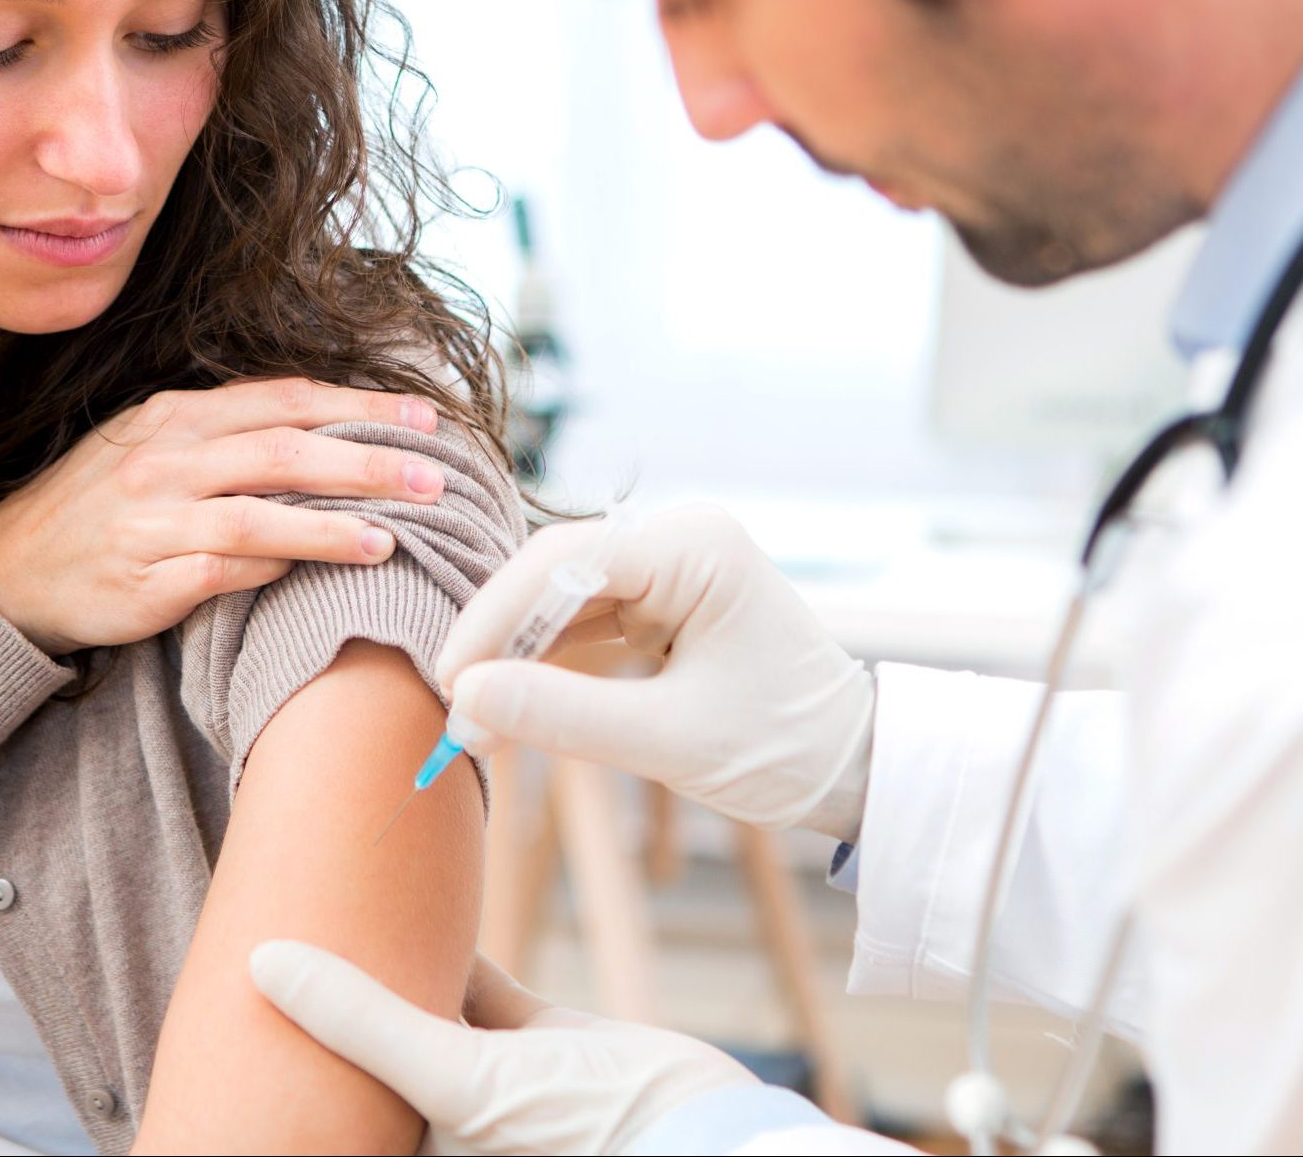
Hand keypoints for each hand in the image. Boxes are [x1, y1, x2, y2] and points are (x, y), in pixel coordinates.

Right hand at [0, 379, 443, 654]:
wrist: (9, 570)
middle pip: (285, 450)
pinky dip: (272, 571)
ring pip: (258, 512)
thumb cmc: (103, 505)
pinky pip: (221, 571)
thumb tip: (329, 434)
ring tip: (391, 537)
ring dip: (331, 525)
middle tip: (434, 477)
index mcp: (179, 416)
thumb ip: (233, 436)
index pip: (286, 399)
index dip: (360, 406)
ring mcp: (154, 517)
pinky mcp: (145, 578)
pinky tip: (317, 577)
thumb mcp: (158, 446)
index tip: (425, 419)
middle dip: (367, 461)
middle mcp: (168, 457)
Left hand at [250, 942, 755, 1156]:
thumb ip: (362, 1020)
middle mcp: (439, 1120)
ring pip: (416, 1004)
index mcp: (408, 1143)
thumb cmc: (578, 1134)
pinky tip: (426, 894)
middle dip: (328, 989)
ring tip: (339, 889)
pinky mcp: (532, 1038)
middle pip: (362, 1046)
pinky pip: (474, 983)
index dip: (277, 1038)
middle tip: (273, 916)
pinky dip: (452, 945)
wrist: (705, 1132)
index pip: (322, 1092)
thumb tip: (262, 962)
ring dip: (388, 956)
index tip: (232, 969)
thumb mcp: (456, 1082)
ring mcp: (486, 1079)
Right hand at [438, 505, 873, 840]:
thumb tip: (466, 698)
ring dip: (519, 656)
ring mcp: (671, 569)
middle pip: (556, 572)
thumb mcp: (669, 741)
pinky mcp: (662, 602)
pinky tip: (514, 705)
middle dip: (502, 638)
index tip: (451, 680)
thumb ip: (564, 715)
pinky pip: (585, 622)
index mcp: (696, 545)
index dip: (497, 616)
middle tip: (455, 707)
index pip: (566, 560)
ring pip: (562, 598)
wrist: (858, 771)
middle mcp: (679, 539)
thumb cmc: (784, 749)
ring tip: (476, 719)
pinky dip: (548, 664)